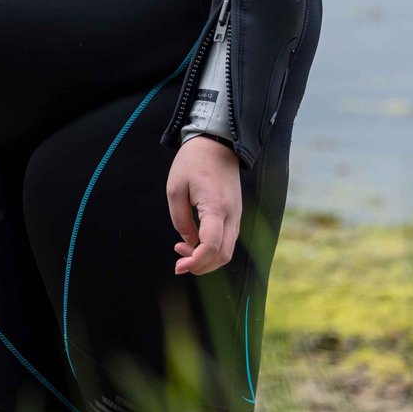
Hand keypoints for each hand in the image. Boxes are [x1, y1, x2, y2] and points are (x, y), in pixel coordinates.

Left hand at [166, 137, 243, 275]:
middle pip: (223, 255)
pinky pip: (227, 241)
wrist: (217, 145)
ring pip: (227, 251)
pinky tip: (194, 243)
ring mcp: (237, 216)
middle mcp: (232, 215)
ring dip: (206, 259)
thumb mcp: (175, 189)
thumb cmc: (193, 163)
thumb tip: (187, 244)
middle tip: (179, 262)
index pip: (211, 246)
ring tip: (183, 250)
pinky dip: (212, 250)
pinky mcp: (235, 215)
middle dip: (201, 266)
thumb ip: (180, 220)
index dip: (196, 261)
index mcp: (216, 207)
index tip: (179, 266)